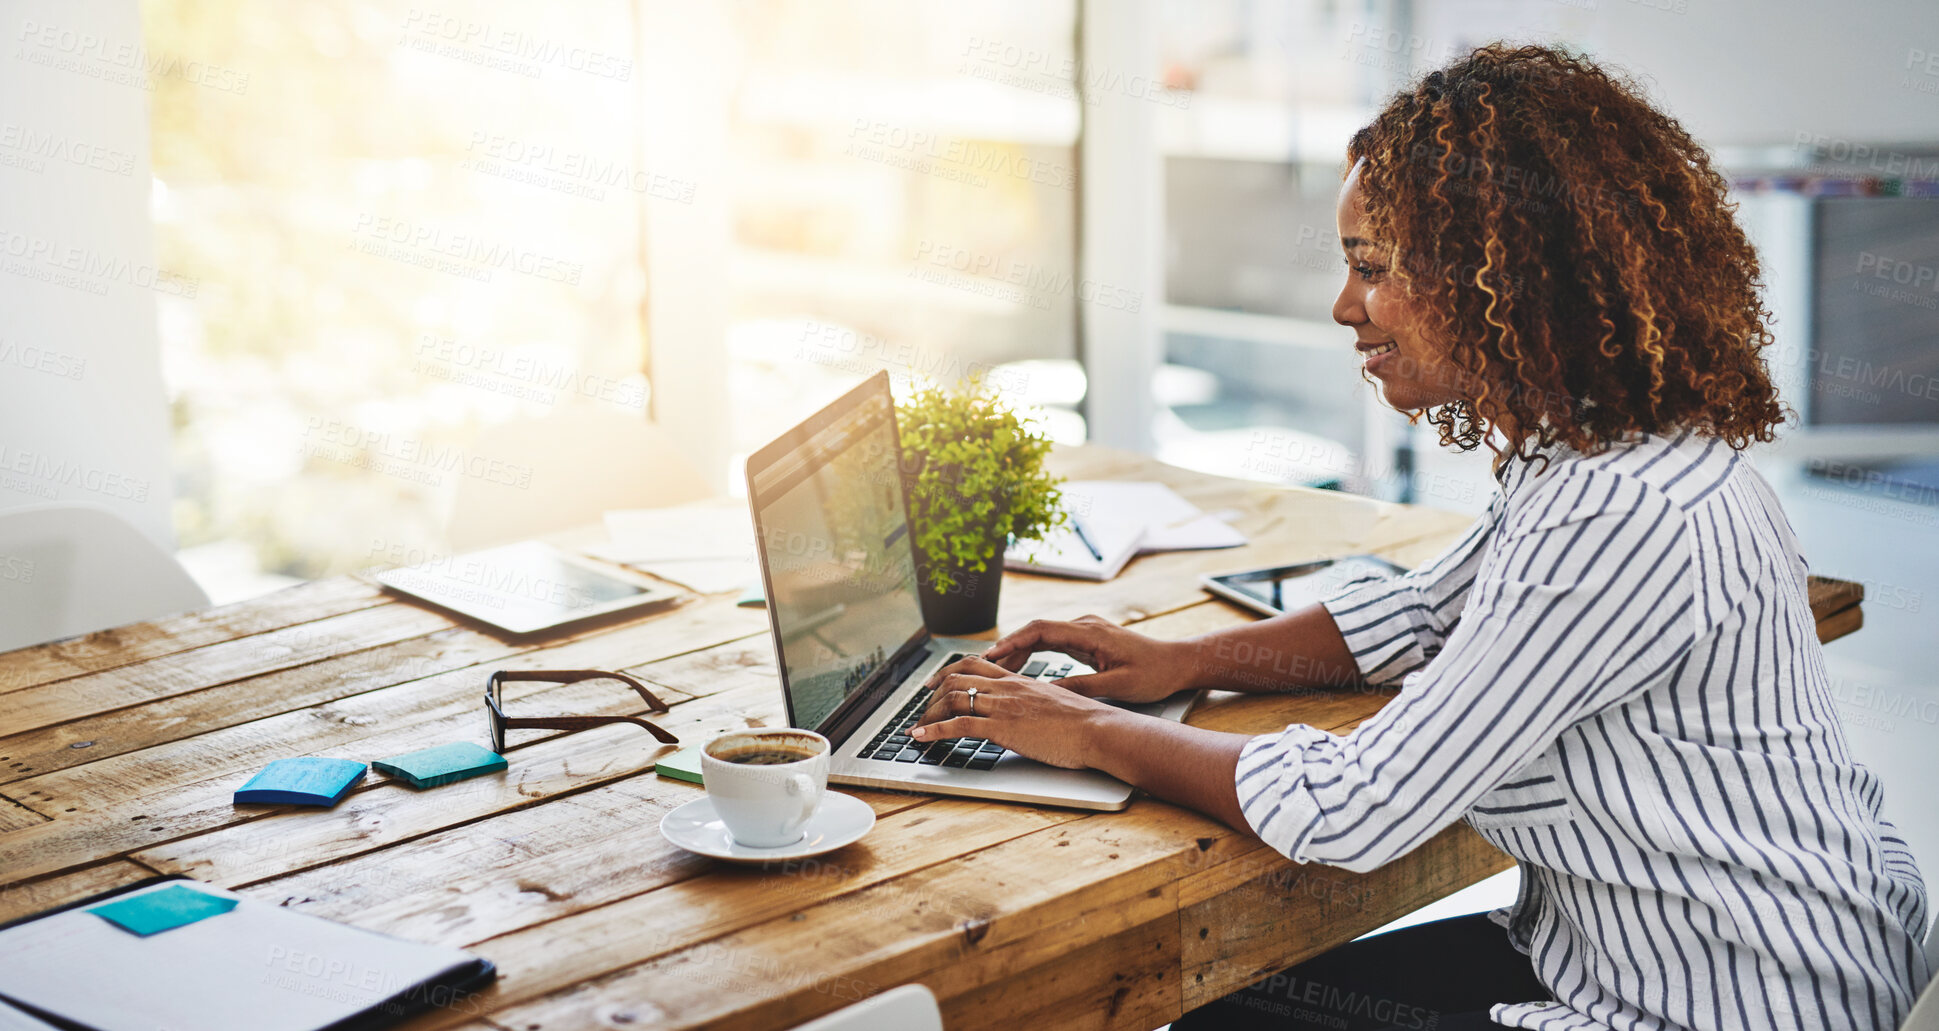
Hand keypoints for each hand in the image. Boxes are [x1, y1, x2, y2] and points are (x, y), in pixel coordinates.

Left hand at [908, 657, 1119, 768]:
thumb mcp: (1054, 704)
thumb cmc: (1085, 723)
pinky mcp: (1002, 728)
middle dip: (933, 692)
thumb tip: (1029, 712)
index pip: (976, 665)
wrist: (1098, 730)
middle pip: (957, 677)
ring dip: (928, 713)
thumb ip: (1035, 703)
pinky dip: (933, 730)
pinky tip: (920, 737)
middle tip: (921, 705)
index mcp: (1020, 681)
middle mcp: (1007, 688)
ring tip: (918, 726)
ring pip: (952, 699)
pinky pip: (958, 725)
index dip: (950, 672)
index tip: (936, 683)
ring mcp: (1003, 706)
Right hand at [981, 615, 1196, 704]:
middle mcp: (1084, 626)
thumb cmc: (1154, 673)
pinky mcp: (1087, 641)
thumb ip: (1081, 687)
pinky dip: (1033, 654)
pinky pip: (1052, 643)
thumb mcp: (1117, 685)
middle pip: (1035, 631)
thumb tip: (1046, 694)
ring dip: (1018, 651)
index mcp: (1089, 632)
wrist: (1178, 663)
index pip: (1040, 630)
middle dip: (1007, 647)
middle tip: (982, 666)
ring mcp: (1085, 631)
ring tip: (994, 670)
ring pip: (1041, 637)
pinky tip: (1020, 669)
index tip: (991, 655)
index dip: (1012, 642)